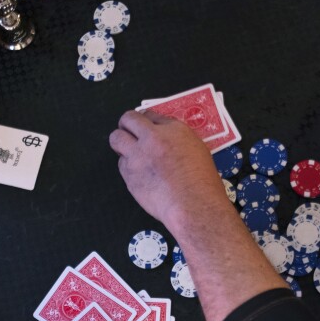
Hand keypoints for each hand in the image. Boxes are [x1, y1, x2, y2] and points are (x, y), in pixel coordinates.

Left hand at [109, 111, 226, 227]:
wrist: (193, 205)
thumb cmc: (203, 183)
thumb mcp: (198, 151)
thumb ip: (178, 141)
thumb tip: (167, 140)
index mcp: (174, 130)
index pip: (152, 115)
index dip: (147, 120)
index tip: (146, 125)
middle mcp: (153, 138)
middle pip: (129, 119)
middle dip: (126, 123)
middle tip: (128, 130)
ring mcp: (138, 156)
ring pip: (116, 138)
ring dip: (120, 141)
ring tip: (127, 149)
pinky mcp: (129, 175)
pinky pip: (121, 164)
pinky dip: (127, 166)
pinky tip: (137, 173)